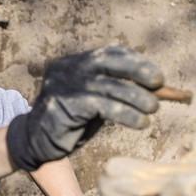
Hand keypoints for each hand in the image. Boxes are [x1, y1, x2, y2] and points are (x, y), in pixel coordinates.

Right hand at [6, 46, 163, 170]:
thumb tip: (159, 89)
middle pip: (108, 63)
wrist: (37, 142)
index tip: (156, 76)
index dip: (134, 61)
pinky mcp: (63, 105)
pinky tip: (140, 123)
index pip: (109, 53)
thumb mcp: (96, 101)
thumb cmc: (72, 121)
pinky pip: (102, 106)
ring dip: (136, 98)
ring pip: (109, 86)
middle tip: (159, 84)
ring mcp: (63, 86)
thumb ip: (118, 91)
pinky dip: (126, 114)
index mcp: (74, 62)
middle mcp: (67, 68)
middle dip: (138, 71)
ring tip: (152, 110)